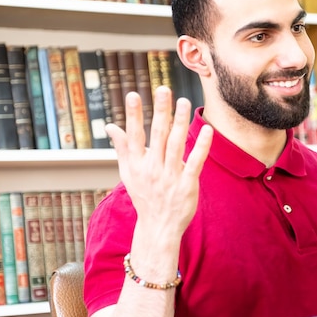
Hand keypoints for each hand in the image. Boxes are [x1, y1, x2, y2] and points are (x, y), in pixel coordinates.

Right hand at [105, 86, 212, 245]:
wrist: (157, 227)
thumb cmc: (144, 195)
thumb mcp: (128, 173)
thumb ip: (122, 148)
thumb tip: (110, 126)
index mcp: (138, 164)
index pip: (134, 135)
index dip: (133, 115)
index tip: (133, 94)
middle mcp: (152, 168)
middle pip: (157, 135)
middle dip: (160, 112)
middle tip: (163, 89)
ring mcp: (170, 177)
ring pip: (176, 145)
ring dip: (180, 123)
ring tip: (184, 102)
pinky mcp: (187, 185)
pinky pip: (195, 162)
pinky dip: (201, 146)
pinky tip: (207, 130)